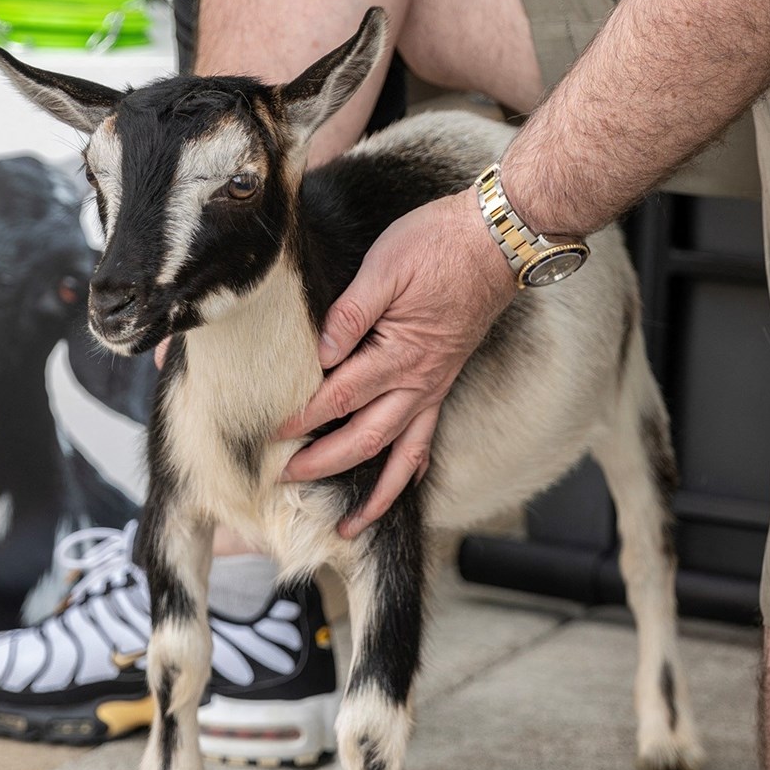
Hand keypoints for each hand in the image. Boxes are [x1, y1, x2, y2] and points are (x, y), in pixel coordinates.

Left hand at [278, 190, 515, 536]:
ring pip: (402, 457)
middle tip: (287, 481)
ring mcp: (433, 388)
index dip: (303, 419)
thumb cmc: (438, 246)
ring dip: (376, 496)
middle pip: (366, 440)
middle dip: (325, 466)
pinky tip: (396, 484)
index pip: (340, 398)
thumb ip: (348, 316)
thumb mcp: (384, 268)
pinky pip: (426, 441)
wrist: (497, 242)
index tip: (273, 433)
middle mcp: (418, 383)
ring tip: (351, 527)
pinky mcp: (442, 384)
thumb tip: (319, 356)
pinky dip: (410, 471)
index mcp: (399, 355)